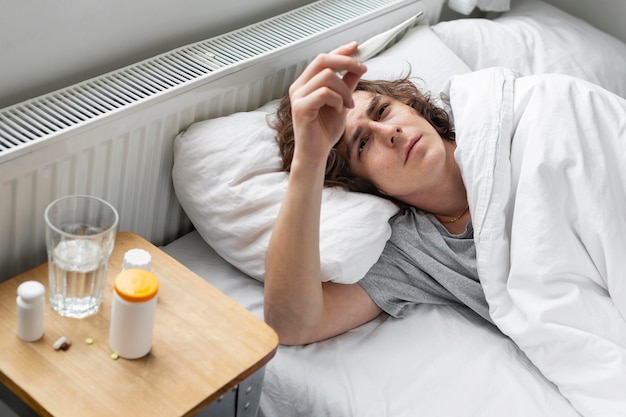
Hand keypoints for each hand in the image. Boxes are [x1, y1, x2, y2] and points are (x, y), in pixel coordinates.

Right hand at [288, 42, 366, 166]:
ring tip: (349, 105)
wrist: (316, 154)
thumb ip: (347, 84)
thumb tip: (358, 67)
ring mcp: (297, 97)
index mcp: (306, 83)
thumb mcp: (341, 102)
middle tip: (362, 69)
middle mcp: (298, 87)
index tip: (357, 46)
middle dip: (346, 62)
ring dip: (345, 90)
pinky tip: (340, 110)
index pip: (323, 59)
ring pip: (327, 77)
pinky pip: (324, 93)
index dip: (341, 50)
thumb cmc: (325, 130)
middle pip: (322, 60)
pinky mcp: (300, 108)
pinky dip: (337, 99)